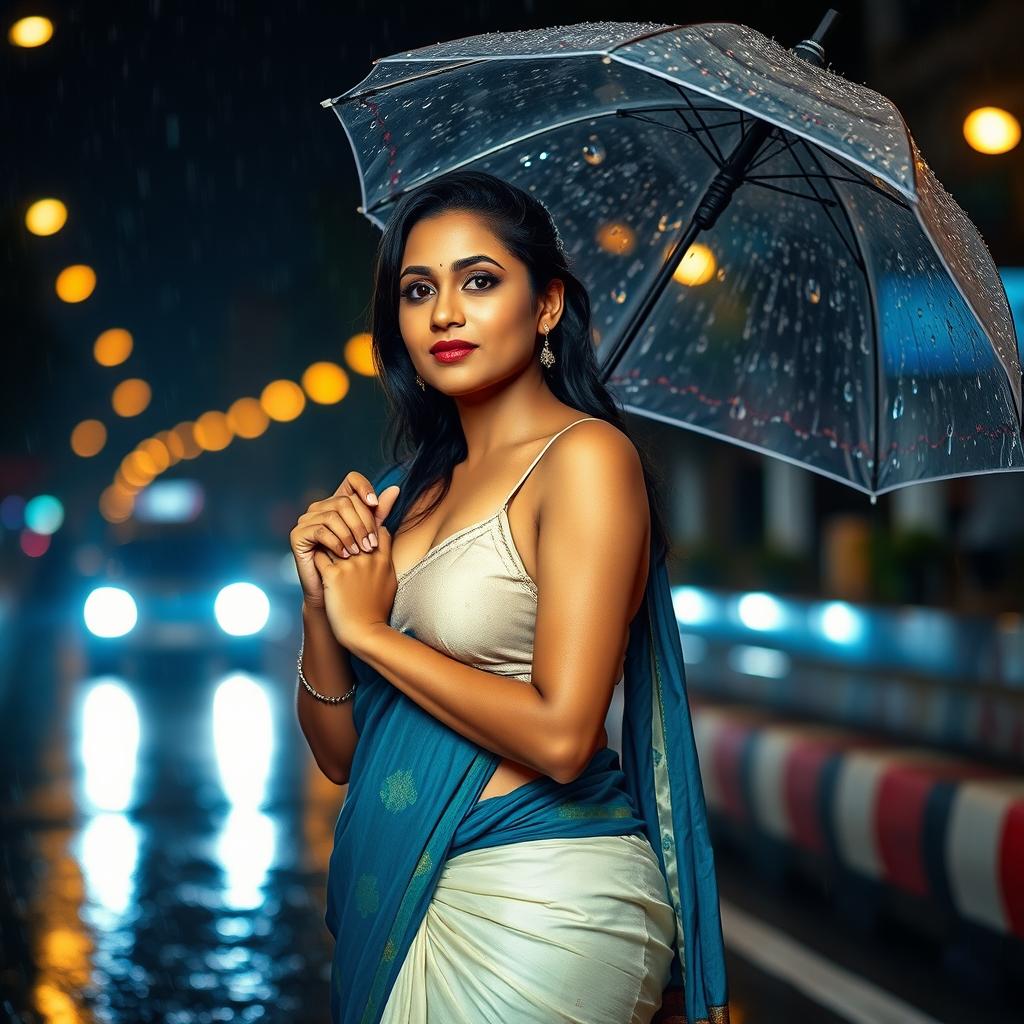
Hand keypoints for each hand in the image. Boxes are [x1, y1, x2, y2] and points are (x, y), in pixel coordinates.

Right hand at [289, 470, 400, 607]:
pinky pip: (320, 530)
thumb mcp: (369, 535)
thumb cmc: (354, 565)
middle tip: (371, 545)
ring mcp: (306, 520)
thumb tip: (395, 488)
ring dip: (351, 535)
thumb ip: (379, 513)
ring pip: (333, 515)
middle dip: (362, 523)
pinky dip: (336, 543)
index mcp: (337, 503)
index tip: (375, 505)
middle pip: (345, 501)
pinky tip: (345, 555)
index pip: (351, 480)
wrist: (335, 593)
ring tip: (359, 552)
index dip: (364, 487)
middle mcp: (320, 507)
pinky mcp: (297, 535)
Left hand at [312, 509, 399, 649]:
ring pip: (334, 538)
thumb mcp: (391, 582)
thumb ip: (387, 561)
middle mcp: (367, 558)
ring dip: (327, 540)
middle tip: (333, 527)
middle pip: (353, 529)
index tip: (356, 529)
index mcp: (382, 559)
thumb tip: (384, 547)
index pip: (376, 528)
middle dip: (343, 527)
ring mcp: (350, 566)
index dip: (366, 525)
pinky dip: (315, 555)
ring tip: (321, 542)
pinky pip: (319, 555)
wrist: (365, 632)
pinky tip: (312, 558)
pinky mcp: (333, 575)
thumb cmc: (377, 610)